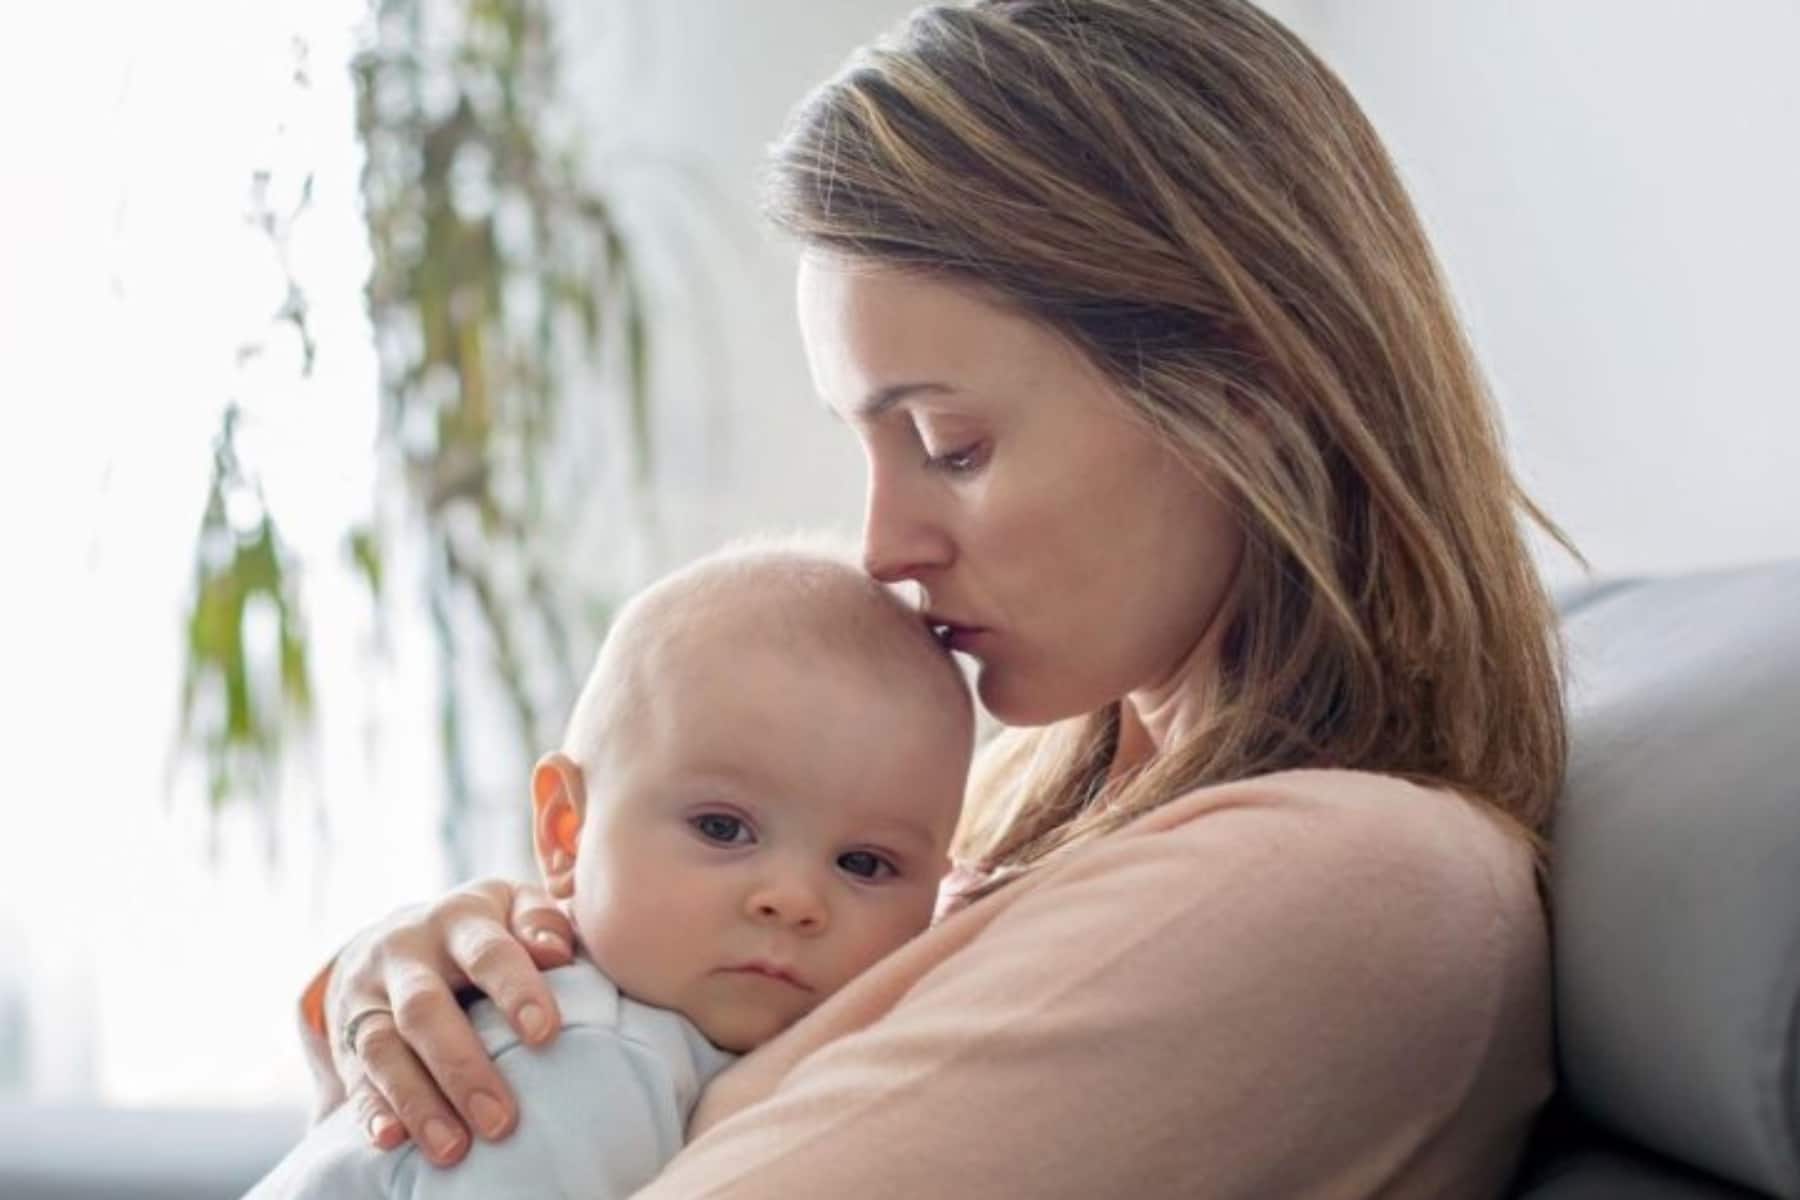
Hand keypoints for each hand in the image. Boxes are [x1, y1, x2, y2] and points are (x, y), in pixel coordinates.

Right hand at [321, 878, 575, 1165]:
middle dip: (462, 1067)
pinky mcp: (344, 1039)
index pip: (487, 953)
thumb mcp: (510, 907)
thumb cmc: (477, 930)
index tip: (545, 1034)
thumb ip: (541, 922)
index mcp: (458, 919)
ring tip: (453, 1149)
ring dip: (418, 1102)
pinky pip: (354, 1076)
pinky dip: (372, 1110)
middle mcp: (405, 954)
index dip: (516, 991)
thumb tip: (556, 951)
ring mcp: (368, 996)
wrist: (389, 936)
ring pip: (382, 1049)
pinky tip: (391, 1139)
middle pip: (424, 1010)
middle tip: (500, 1121)